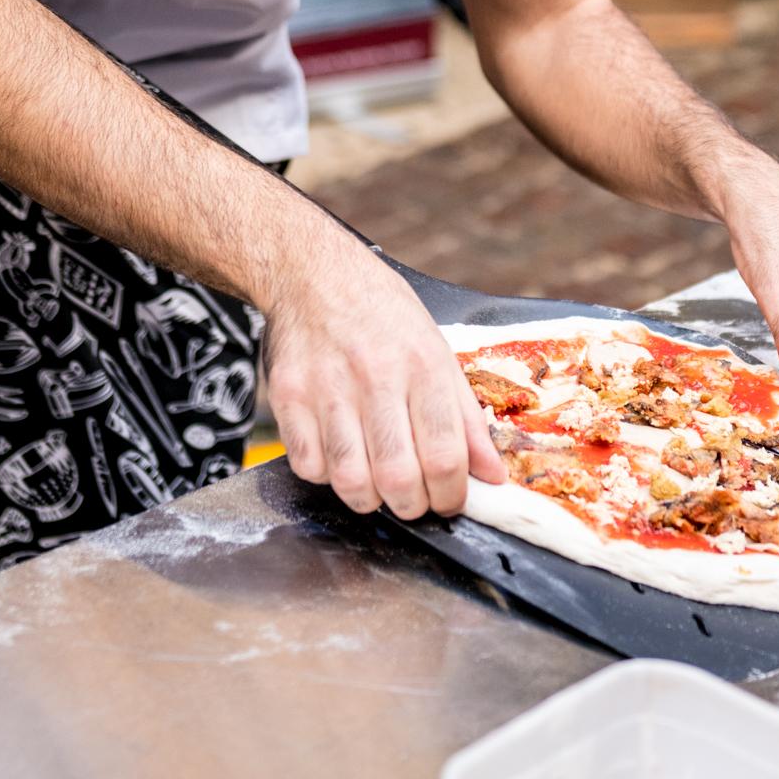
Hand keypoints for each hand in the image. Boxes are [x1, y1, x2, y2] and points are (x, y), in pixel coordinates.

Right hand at [263, 230, 506, 518]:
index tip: (449, 500)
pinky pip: (309, 467)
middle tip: (413, 498)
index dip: (452, 495)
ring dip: (370, 498)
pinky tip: (340, 454)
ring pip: (350, 481)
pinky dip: (326, 476)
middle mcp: (375, 376)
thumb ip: (466, 417)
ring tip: (377, 483)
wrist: (314, 273)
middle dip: (412, 506)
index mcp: (423, 364)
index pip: (446, 456)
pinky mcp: (288, 396)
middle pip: (398, 478)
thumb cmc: (382, 313)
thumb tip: (491, 475)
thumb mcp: (437, 351)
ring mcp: (327, 387)